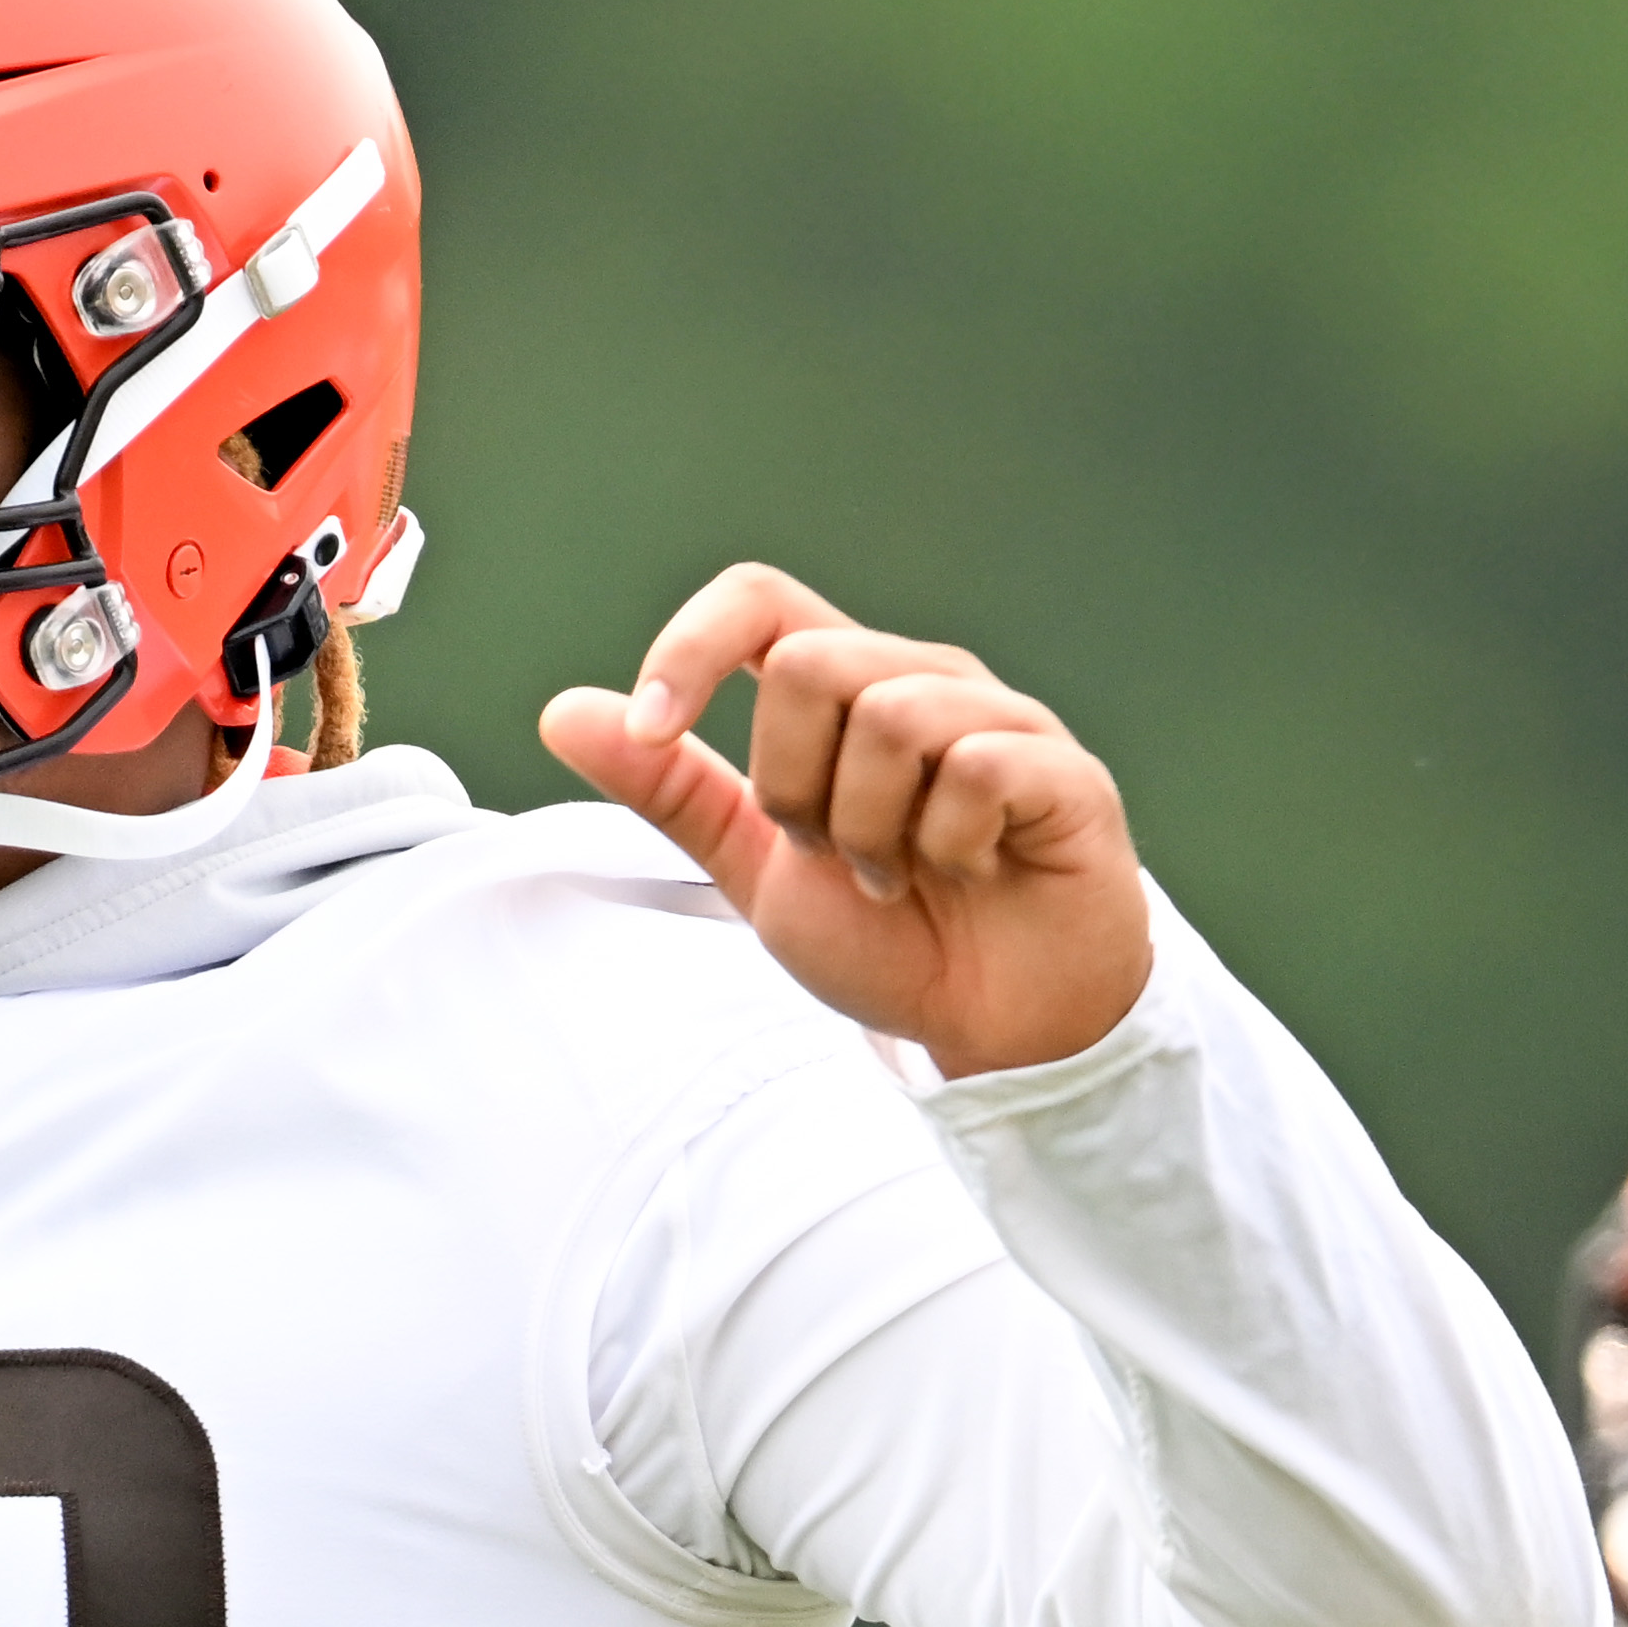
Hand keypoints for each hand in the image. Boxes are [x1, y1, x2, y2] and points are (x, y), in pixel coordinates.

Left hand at [540, 566, 1152, 1078]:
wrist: (997, 1026)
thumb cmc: (894, 936)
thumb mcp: (755, 867)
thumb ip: (671, 791)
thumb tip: (564, 712)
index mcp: (845, 689)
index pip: (758, 600)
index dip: (690, 648)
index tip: (652, 731)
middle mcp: (920, 680)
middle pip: (808, 661)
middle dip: (793, 787)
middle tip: (837, 855)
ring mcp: (998, 718)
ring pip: (889, 715)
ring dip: (871, 830)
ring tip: (902, 877)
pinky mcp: (1063, 771)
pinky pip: (975, 768)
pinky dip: (949, 846)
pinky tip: (969, 874)